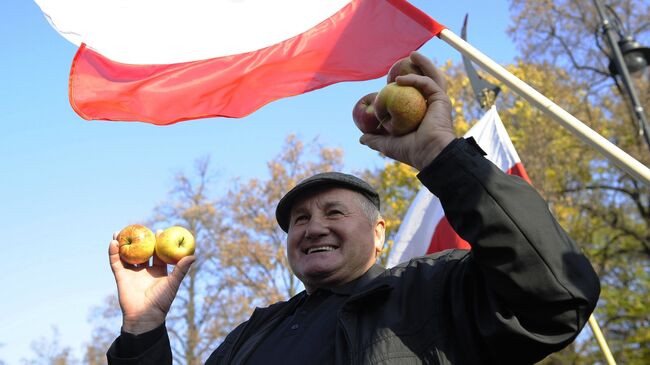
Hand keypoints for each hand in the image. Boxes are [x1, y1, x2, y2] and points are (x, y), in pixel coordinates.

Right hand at [108, 230, 194, 334]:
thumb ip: (181, 269)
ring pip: (126, 254)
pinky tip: (114, 241)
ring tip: (121, 230)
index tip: (160, 230)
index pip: (158, 253)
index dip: (159, 242)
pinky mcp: (121, 277)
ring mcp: (132, 273)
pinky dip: (113, 252)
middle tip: (140, 226)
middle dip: (140, 239)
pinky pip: (116, 262)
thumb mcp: (173, 283)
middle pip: (141, 251)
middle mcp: (145, 270)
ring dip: (123, 243)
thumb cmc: (161, 301)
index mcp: (158, 271)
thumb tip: (193, 256)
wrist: (145, 316)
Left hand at [360, 52, 455, 169]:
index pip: (416, 94)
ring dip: (424, 64)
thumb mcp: (387, 144)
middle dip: (419, 68)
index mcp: (422, 115)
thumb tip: (361, 138)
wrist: (429, 154)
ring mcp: (438, 102)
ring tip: (412, 54)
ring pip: (433, 77)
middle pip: (427, 81)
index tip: (391, 80)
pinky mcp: (441, 100)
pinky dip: (415, 78)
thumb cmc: (411, 151)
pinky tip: (400, 79)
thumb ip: (376, 140)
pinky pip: (428, 83)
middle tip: (406, 59)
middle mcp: (431, 107)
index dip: (407, 84)